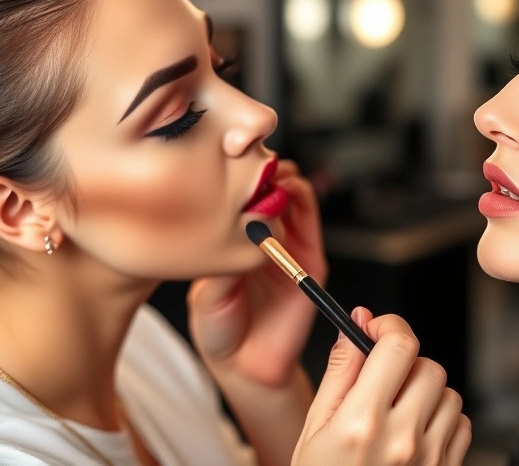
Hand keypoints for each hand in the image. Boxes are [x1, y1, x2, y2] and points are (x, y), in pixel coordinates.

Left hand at [189, 160, 327, 386]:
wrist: (246, 363)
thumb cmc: (220, 327)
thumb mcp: (207, 291)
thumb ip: (222, 261)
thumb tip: (231, 226)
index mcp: (234, 237)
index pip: (240, 191)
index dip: (235, 171)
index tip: (223, 157)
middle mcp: (263, 235)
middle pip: (268, 183)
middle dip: (260, 165)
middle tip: (248, 158)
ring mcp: (289, 243)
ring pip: (293, 192)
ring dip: (283, 176)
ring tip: (268, 173)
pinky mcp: (311, 258)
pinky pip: (310, 218)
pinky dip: (301, 197)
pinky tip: (286, 191)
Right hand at [292, 308, 471, 465]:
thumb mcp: (315, 429)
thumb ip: (341, 372)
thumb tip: (356, 323)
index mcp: (362, 423)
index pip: (399, 346)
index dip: (389, 326)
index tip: (377, 328)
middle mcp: (401, 439)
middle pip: (428, 366)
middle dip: (405, 363)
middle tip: (381, 381)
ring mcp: (430, 458)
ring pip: (449, 393)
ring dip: (426, 392)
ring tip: (397, 413)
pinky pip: (461, 424)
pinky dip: (443, 420)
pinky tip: (415, 433)